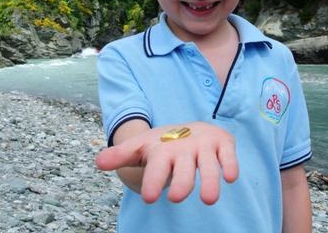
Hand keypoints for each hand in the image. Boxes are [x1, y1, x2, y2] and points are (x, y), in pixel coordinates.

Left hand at [95, 121, 238, 204]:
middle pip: (183, 167)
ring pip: (208, 164)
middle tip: (175, 198)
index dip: (153, 180)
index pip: (156, 166)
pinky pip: (228, 154)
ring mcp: (204, 145)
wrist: (187, 127)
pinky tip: (230, 177)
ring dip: (209, 180)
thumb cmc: (161, 145)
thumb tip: (98, 162)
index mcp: (162, 150)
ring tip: (208, 200)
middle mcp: (184, 147)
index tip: (148, 197)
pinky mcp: (222, 144)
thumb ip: (121, 155)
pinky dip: (230, 164)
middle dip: (181, 182)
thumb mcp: (140, 148)